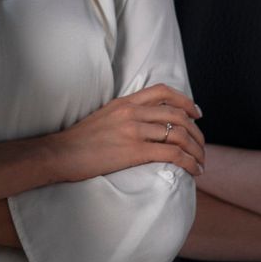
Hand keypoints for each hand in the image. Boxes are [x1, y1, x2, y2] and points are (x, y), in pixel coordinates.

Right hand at [45, 83, 205, 180]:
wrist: (59, 154)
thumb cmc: (78, 142)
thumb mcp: (103, 117)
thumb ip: (124, 116)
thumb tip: (145, 125)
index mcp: (124, 102)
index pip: (162, 91)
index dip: (185, 101)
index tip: (196, 113)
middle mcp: (131, 112)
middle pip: (177, 114)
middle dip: (196, 131)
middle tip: (201, 145)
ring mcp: (133, 130)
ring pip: (179, 134)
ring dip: (197, 149)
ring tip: (201, 162)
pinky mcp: (134, 150)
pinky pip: (173, 154)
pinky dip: (189, 162)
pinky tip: (194, 170)